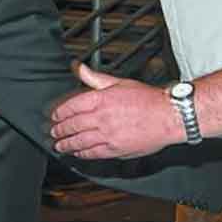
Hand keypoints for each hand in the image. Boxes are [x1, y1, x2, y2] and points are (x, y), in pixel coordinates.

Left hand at [51, 63, 184, 158]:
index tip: (55, 116)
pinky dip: (82, 153)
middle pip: (72, 125)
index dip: (59, 113)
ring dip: (66, 144)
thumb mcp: (120, 82)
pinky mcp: (115, 149)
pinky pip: (92, 153)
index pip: (71, 107)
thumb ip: (96, 77)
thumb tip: (79, 68)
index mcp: (101, 99)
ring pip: (79, 141)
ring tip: (59, 145)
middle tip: (54, 132)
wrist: (168, 116)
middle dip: (60, 130)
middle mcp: (101, 118)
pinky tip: (78, 152)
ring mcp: (107, 135)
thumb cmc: (148, 99)